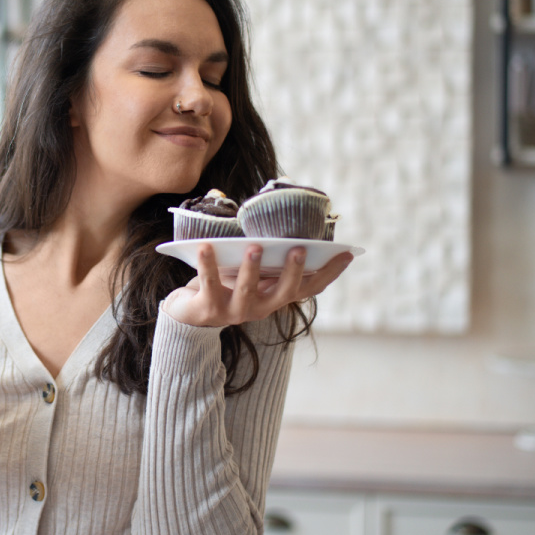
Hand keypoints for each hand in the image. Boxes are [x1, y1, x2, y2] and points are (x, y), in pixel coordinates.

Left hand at [163, 243, 352, 327]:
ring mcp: (235, 311)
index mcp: (274, 296)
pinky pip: (209, 284)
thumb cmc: (224, 283)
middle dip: (292, 271)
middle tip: (298, 250)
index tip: (347, 253)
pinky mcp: (208, 309)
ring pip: (248, 291)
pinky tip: (206, 246)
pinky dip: (208, 264)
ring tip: (255, 247)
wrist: (188, 312)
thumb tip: (279, 223)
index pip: (308, 288)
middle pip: (284, 293)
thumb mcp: (249, 270)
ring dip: (252, 268)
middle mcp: (260, 308)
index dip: (329, 273)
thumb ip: (265, 256)